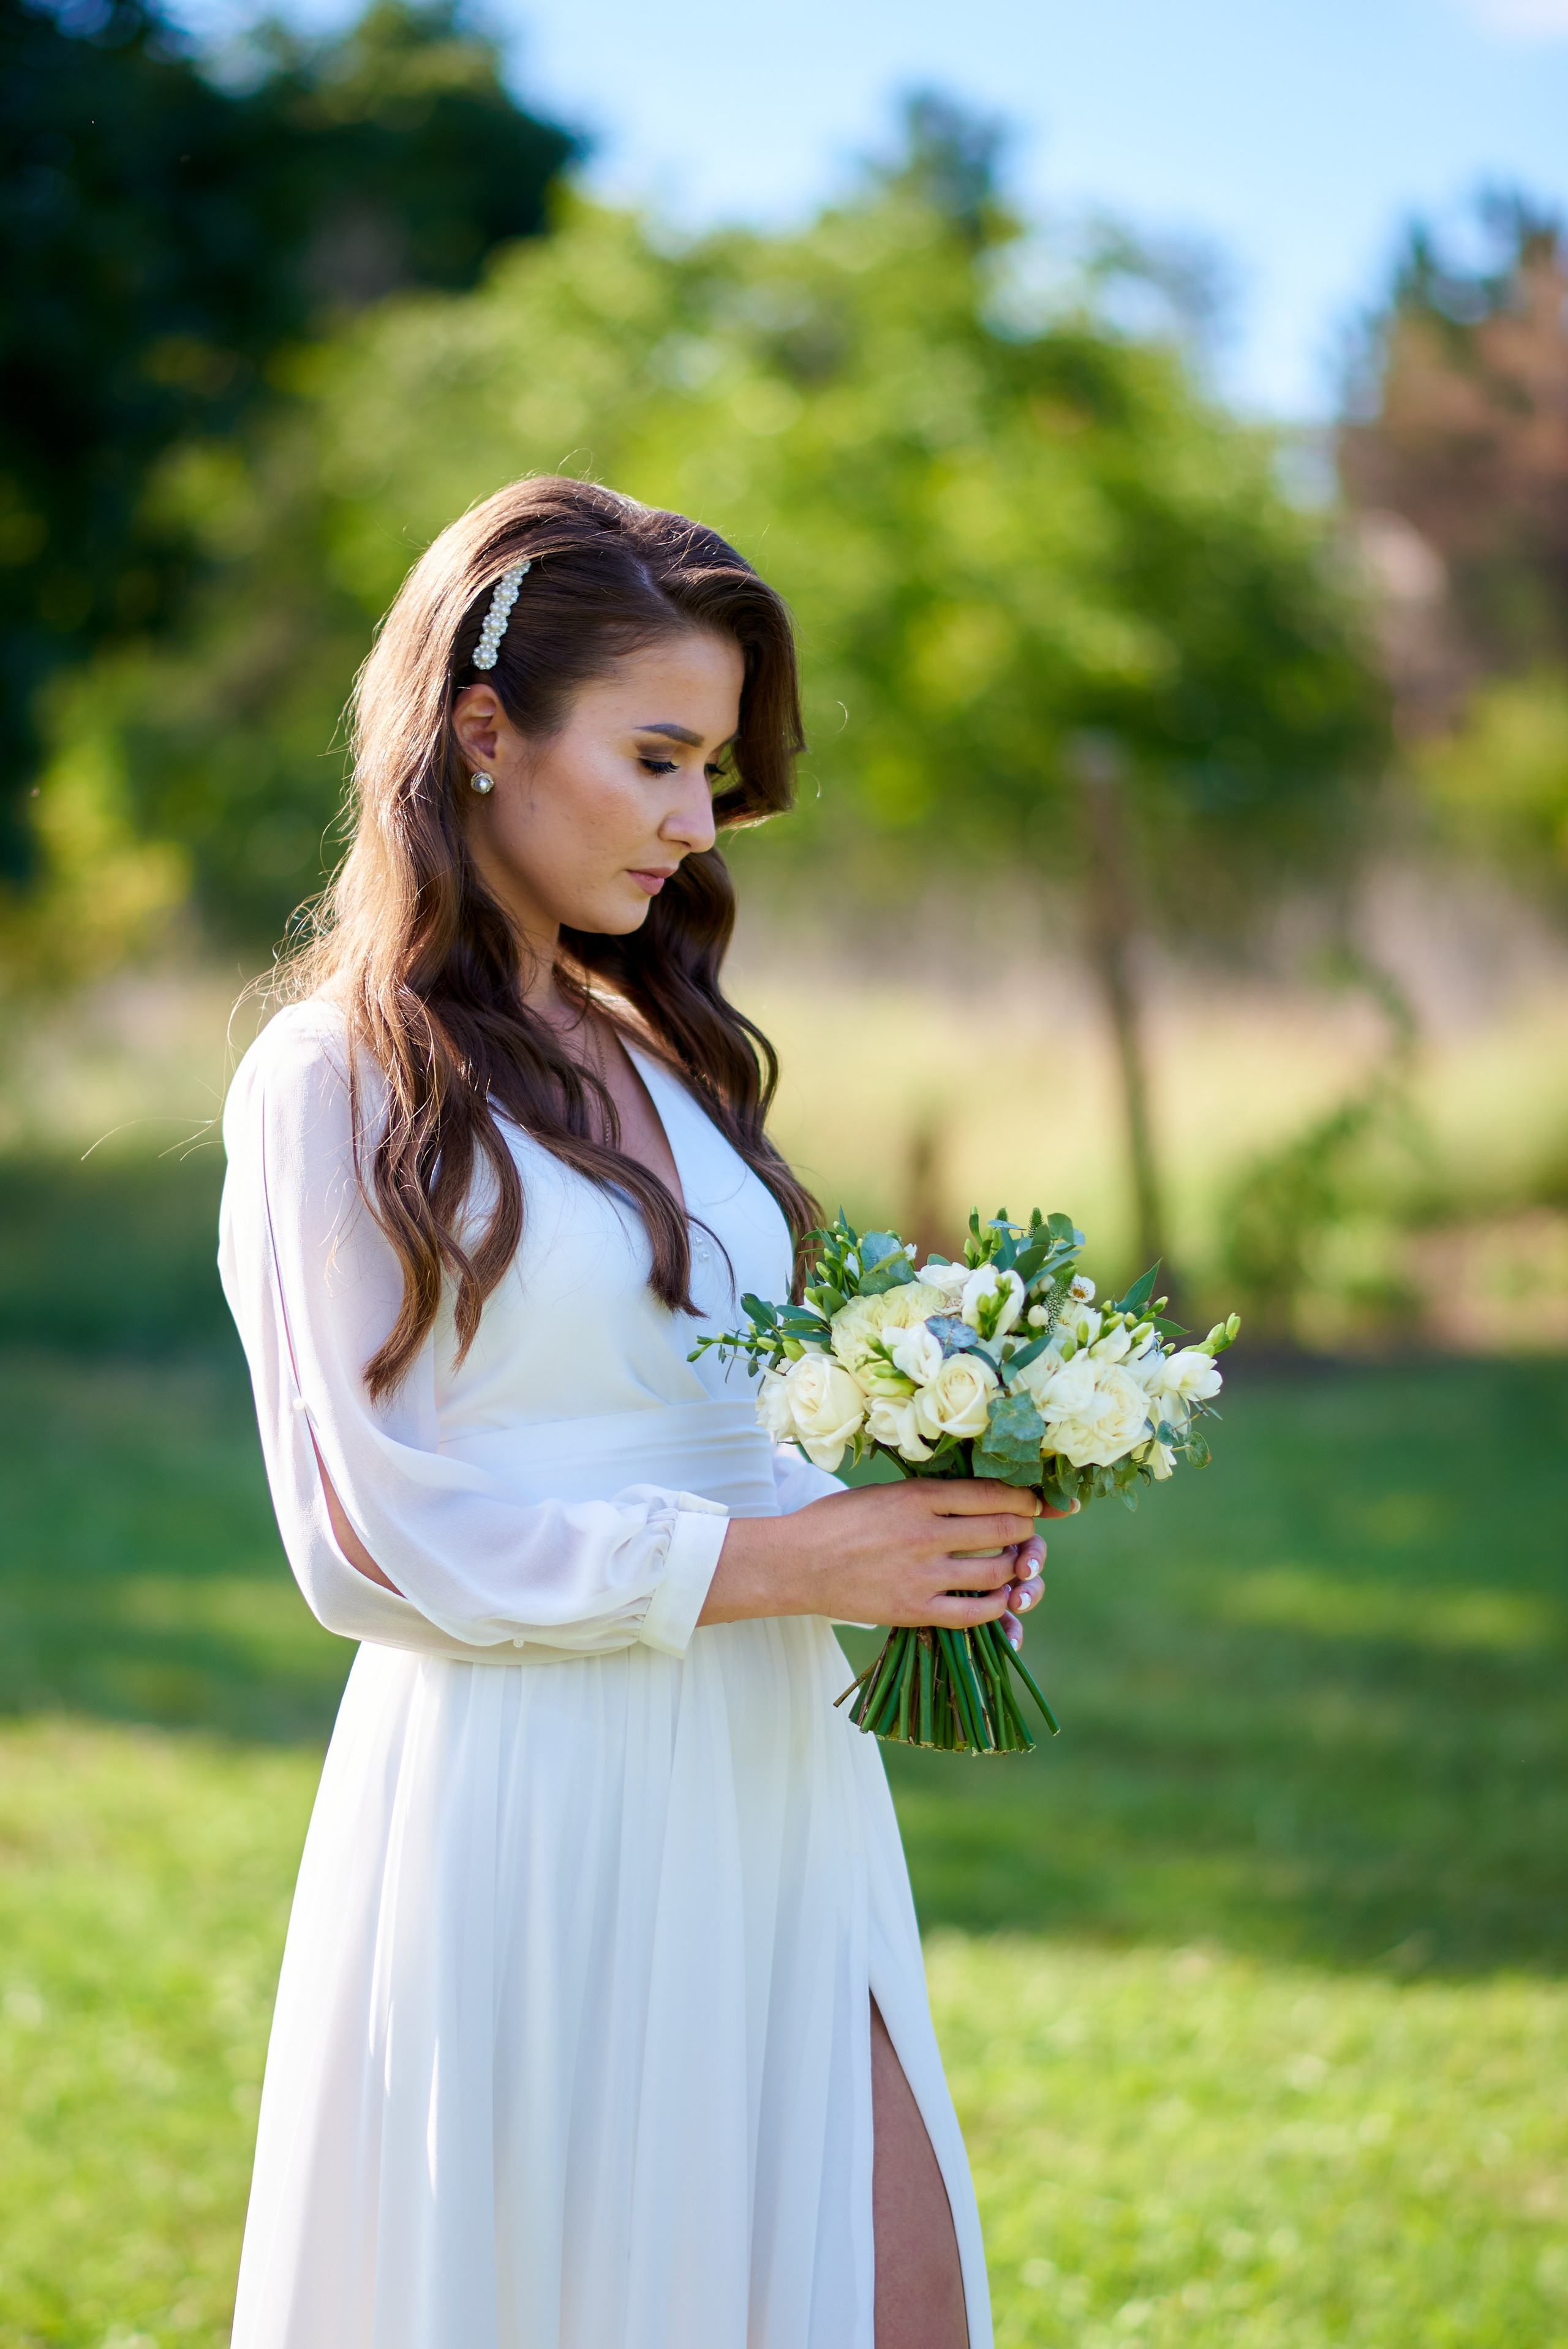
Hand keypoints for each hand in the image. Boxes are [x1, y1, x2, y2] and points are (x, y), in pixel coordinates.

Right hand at [700, 1478, 1072, 1632]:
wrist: (795, 1564)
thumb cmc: (838, 1522)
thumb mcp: (886, 1493)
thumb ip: (932, 1495)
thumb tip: (984, 1495)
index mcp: (918, 1495)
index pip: (993, 1492)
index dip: (1028, 1497)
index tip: (1041, 1502)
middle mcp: (926, 1532)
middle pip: (1004, 1529)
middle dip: (1026, 1530)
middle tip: (1028, 1531)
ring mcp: (923, 1574)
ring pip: (997, 1571)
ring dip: (1016, 1567)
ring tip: (1015, 1563)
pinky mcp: (915, 1610)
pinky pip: (976, 1612)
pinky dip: (998, 1605)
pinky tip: (1001, 1598)